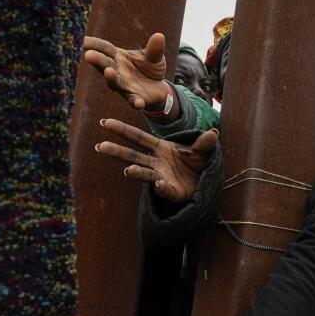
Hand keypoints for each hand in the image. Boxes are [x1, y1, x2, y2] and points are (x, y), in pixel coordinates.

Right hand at [83, 33, 174, 114]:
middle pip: (105, 64)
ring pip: (115, 82)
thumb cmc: (149, 68)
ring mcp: (124, 86)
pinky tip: (138, 103)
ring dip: (111, 78)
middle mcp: (117, 71)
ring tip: (108, 72)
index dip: (93, 44)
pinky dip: (136, 102)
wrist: (158, 87)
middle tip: (88, 55)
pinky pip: (134, 100)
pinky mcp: (135, 98)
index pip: (104, 48)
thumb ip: (155, 49)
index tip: (82, 40)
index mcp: (118, 57)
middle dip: (97, 60)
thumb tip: (159, 36)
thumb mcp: (154, 56)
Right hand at [95, 122, 217, 202]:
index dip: (123, 130)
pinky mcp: (172, 191)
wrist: (203, 182)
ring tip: (127, 171)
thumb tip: (213, 133)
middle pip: (133, 155)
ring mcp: (161, 176)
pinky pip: (165, 189)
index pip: (138, 137)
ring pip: (144, 173)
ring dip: (136, 172)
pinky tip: (159, 184)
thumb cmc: (196, 163)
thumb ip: (204, 143)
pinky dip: (161, 187)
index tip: (106, 123)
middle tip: (101, 146)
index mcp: (160, 148)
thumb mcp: (202, 150)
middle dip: (117, 151)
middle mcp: (156, 162)